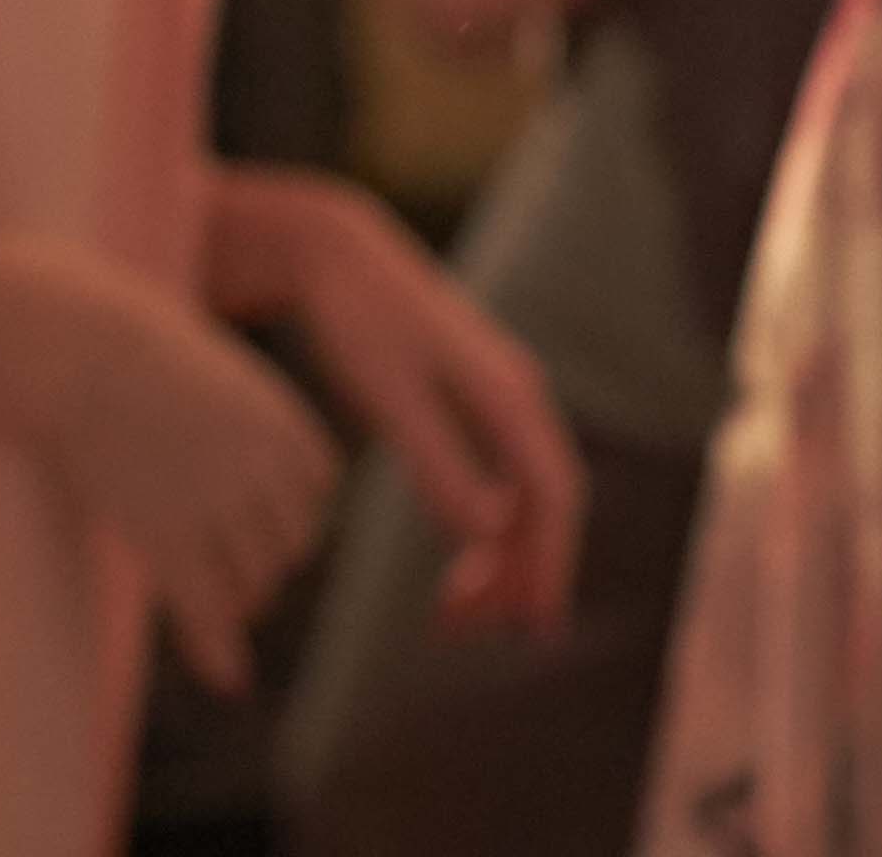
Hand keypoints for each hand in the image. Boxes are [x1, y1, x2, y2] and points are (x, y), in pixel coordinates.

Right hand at [19, 255, 340, 694]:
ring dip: (238, 599)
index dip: (290, 506)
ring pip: (253, 583)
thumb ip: (236, 410)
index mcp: (281, 423)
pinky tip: (227, 678)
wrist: (72, 345)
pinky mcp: (167, 536)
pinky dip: (217, 649)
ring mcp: (215, 508)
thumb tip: (234, 430)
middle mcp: (262, 471)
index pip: (316, 490)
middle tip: (234, 571)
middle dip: (265, 560)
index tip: (257, 511)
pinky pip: (205, 609)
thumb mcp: (204, 365)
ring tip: (213, 602)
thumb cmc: (121, 339)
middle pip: (290, 545)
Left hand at [249, 174, 579, 639]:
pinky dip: (488, 526)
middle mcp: (519, 394)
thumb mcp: (388, 395)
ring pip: (525, 495)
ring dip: (501, 557)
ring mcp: (500, 393)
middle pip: (546, 504)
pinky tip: (457, 558)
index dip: (547, 565)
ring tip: (453, 614)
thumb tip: (489, 534)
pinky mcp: (473, 396)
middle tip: (469, 633)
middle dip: (521, 574)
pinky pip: (503, 476)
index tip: (529, 626)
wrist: (328, 249)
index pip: (553, 498)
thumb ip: (438, 464)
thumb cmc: (353, 318)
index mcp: (509, 394)